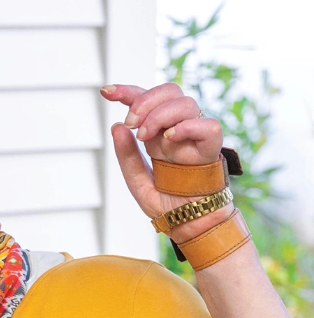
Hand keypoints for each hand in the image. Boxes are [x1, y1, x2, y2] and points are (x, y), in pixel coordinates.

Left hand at [101, 83, 227, 242]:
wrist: (189, 226)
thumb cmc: (166, 204)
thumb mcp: (136, 181)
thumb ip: (126, 156)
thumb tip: (115, 126)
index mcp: (158, 134)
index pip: (147, 100)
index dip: (127, 91)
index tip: (106, 91)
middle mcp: (177, 130)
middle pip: (169, 92)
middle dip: (144, 100)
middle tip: (130, 122)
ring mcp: (195, 138)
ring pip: (187, 103)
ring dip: (161, 114)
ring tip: (145, 135)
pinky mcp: (211, 151)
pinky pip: (210, 126)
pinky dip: (189, 126)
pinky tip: (170, 136)